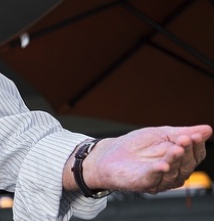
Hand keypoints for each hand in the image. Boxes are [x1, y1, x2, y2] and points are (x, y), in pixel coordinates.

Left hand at [73, 125, 210, 193]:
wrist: (109, 154)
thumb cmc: (137, 146)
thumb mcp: (160, 135)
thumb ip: (182, 133)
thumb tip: (208, 130)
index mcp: (180, 161)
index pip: (195, 156)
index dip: (197, 146)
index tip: (195, 135)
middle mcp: (173, 174)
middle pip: (187, 165)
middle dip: (187, 151)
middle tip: (186, 139)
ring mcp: (159, 180)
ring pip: (173, 173)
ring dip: (175, 160)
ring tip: (177, 148)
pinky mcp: (143, 183)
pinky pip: (153, 179)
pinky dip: (158, 172)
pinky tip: (163, 165)